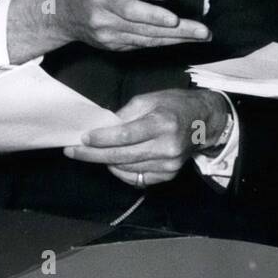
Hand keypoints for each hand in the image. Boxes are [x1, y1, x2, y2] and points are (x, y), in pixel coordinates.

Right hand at [8, 0, 211, 60]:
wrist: (61, 13)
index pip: (130, 9)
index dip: (153, 16)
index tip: (174, 19)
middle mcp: (104, 21)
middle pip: (146, 29)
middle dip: (179, 32)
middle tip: (205, 33)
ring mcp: (108, 38)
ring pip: (148, 41)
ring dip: (177, 40)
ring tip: (202, 37)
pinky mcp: (114, 48)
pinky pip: (143, 45)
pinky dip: (164, 42)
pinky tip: (183, 39)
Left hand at [65, 89, 228, 186]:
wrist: (205, 121)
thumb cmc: (175, 105)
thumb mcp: (150, 99)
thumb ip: (125, 114)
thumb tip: (102, 128)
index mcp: (162, 123)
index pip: (125, 136)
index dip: (101, 139)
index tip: (81, 139)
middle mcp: (166, 147)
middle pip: (122, 156)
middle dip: (93, 155)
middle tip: (72, 152)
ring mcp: (169, 164)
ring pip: (127, 169)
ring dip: (105, 162)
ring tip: (91, 154)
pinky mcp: (169, 175)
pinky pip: (138, 179)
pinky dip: (121, 172)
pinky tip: (113, 162)